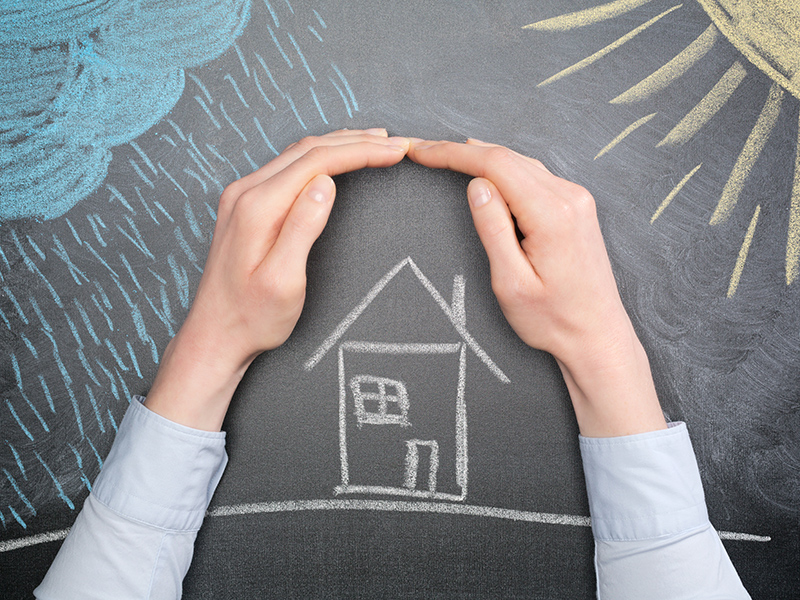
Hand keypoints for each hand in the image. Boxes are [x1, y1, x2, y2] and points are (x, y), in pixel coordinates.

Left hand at [146, 129, 409, 429]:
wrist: (214, 334)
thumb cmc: (252, 317)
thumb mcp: (283, 282)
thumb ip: (302, 228)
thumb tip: (325, 183)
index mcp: (257, 207)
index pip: (318, 161)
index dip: (361, 152)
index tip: (396, 151)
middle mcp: (246, 192)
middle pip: (308, 149)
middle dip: (356, 142)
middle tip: (396, 144)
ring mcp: (242, 196)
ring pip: (298, 154)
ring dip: (338, 145)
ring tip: (375, 143)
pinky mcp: (245, 205)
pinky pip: (288, 167)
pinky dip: (319, 157)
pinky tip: (336, 160)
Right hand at [408, 139, 665, 436]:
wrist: (598, 336)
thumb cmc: (553, 319)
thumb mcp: (511, 282)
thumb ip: (493, 229)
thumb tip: (476, 186)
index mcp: (551, 214)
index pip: (495, 164)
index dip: (453, 153)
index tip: (422, 151)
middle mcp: (569, 197)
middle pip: (508, 157)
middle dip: (463, 150)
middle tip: (425, 151)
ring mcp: (577, 200)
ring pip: (522, 163)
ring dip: (484, 157)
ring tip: (447, 156)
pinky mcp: (577, 207)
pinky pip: (535, 175)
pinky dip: (505, 169)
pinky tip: (487, 173)